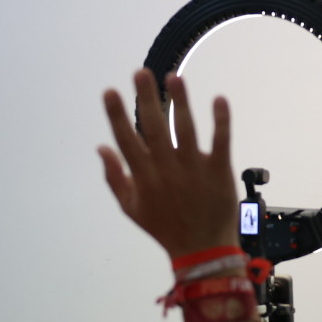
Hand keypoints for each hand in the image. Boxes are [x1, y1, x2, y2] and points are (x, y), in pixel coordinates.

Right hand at [100, 70, 237, 257]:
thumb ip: (114, 177)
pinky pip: (220, 142)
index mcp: (144, 176)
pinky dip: (221, 121)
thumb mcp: (131, 208)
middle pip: (154, 128)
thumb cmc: (164, 227)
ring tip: (174, 77)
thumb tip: (100, 147)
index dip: (117, 115)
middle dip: (147, 99)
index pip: (127, 140)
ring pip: (185, 130)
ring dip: (180, 102)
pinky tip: (218, 99)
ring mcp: (194, 169)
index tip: (110, 91)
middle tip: (141, 72)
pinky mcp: (219, 171)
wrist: (201, 249)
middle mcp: (166, 169)